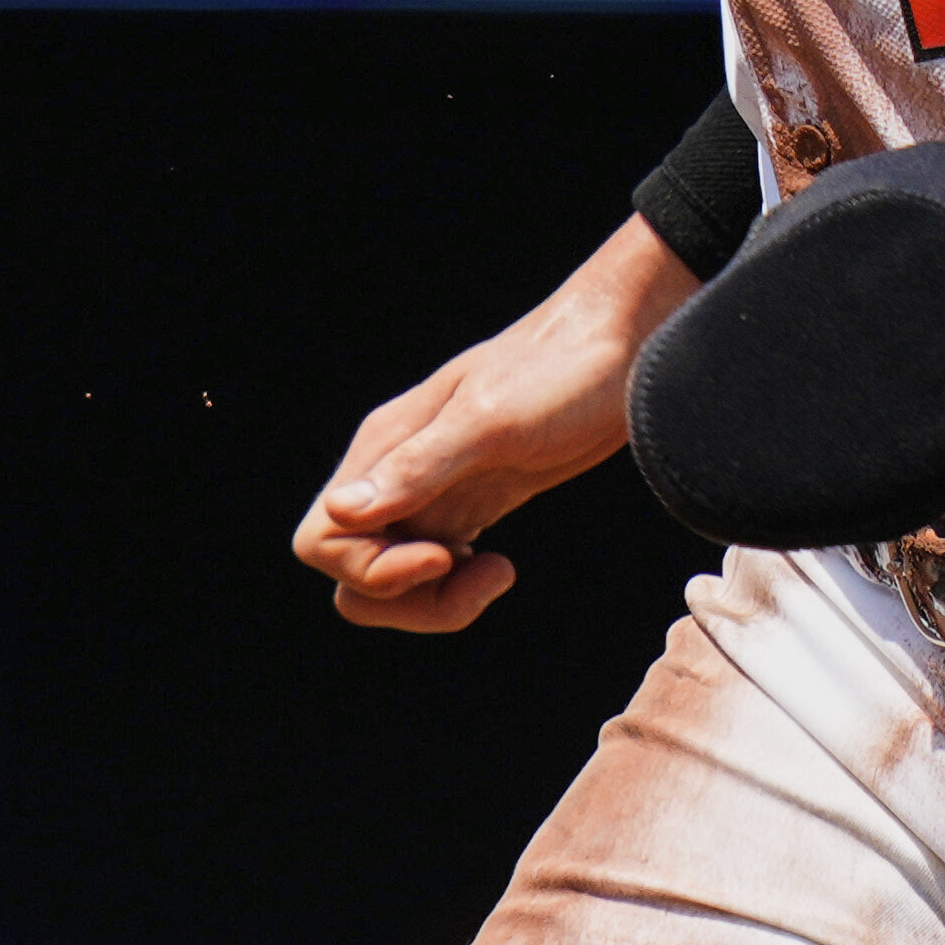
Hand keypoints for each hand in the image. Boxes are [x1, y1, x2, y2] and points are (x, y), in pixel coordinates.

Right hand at [299, 257, 669, 636]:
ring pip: (391, 578)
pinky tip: (499, 568)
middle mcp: (396, 473)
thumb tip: (342, 510)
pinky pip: (432, 567)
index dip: (371, 570)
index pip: (323, 538)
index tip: (443, 556)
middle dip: (403, 598)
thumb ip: (418, 467)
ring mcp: (432, 491)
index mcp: (385, 447)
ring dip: (434, 599)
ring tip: (496, 573)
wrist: (620, 345)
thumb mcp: (490, 421)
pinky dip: (455, 586)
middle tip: (473, 574)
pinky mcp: (470, 504)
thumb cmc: (561, 370)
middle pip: (351, 572)